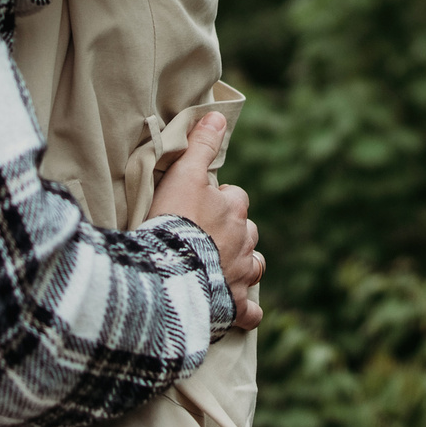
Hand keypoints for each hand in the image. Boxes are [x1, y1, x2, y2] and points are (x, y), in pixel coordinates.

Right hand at [147, 114, 263, 330]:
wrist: (171, 272)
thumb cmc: (174, 221)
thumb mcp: (183, 175)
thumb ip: (200, 146)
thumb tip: (217, 116)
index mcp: (234, 208)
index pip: (234, 197)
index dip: (218, 199)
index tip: (198, 205)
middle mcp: (245, 240)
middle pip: (247, 231)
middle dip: (232, 233)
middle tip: (205, 237)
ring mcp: (241, 274)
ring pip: (254, 265)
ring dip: (243, 265)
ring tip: (223, 267)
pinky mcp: (234, 305)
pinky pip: (250, 310)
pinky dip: (246, 310)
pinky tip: (238, 310)